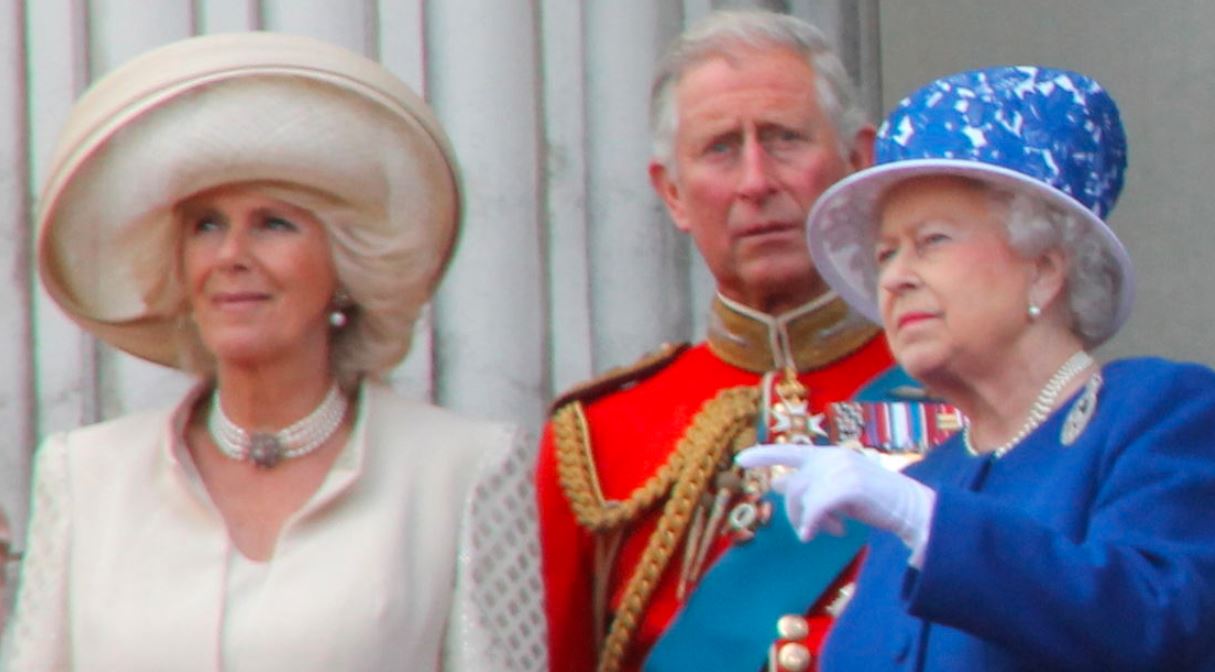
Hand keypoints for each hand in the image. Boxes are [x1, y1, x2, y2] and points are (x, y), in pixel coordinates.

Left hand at [735, 444, 935, 555]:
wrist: (910, 508)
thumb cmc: (874, 500)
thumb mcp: (837, 489)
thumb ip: (811, 484)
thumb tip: (778, 483)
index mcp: (828, 454)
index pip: (790, 451)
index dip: (764, 454)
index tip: (740, 459)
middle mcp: (832, 457)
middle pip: (793, 488)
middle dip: (796, 512)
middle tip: (811, 529)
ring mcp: (841, 469)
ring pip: (804, 501)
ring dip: (811, 521)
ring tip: (833, 529)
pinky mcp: (849, 486)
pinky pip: (816, 510)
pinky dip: (815, 525)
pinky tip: (826, 534)